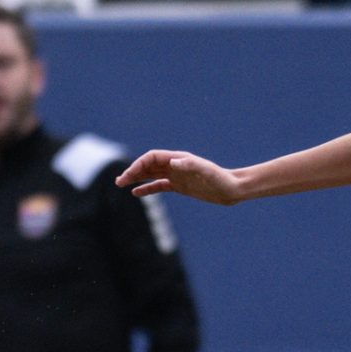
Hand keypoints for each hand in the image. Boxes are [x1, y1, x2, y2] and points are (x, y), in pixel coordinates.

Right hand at [118, 148, 248, 204]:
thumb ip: (190, 166)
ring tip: (121, 184)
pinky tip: (137, 193)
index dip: (139, 165)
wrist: (232, 189)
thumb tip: (173, 162)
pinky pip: (159, 185)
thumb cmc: (220, 180)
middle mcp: (175, 165)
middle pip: (148, 165)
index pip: (152, 158)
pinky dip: (147, 188)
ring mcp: (177, 176)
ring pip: (151, 174)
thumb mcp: (206, 172)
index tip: (129, 176)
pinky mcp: (180, 186)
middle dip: (133, 172)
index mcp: (178, 159)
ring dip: (136, 178)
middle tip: (119, 182)